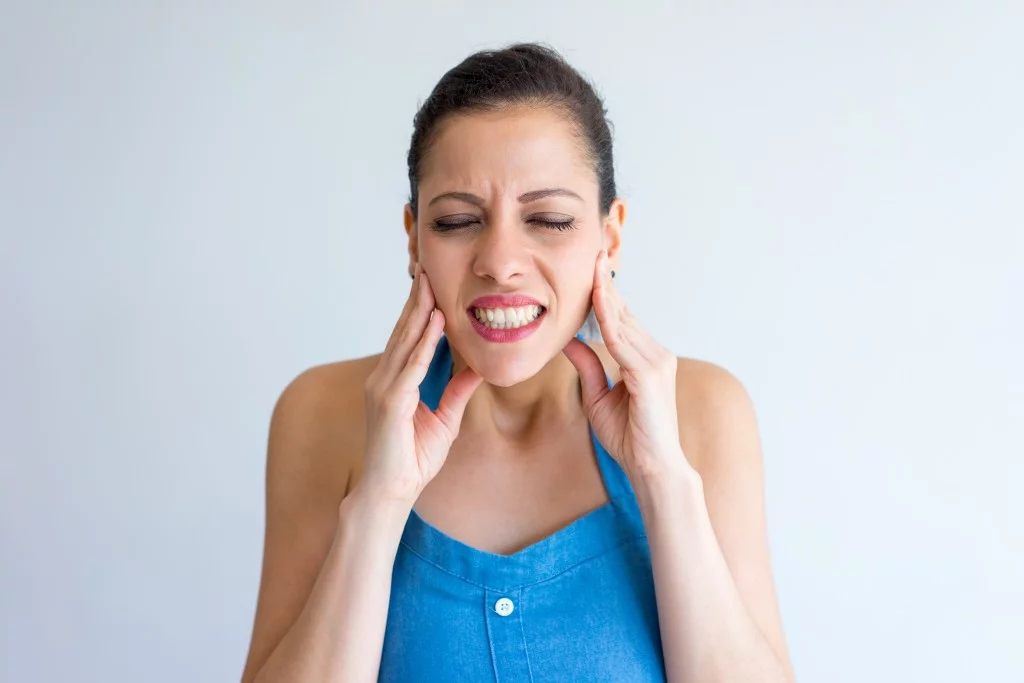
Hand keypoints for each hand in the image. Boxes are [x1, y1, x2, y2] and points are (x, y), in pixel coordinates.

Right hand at [359, 264, 483, 505]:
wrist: (391, 493)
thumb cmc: (412, 461)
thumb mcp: (445, 420)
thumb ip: (457, 392)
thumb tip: (477, 370)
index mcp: (394, 381)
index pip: (408, 337)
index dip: (421, 310)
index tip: (433, 284)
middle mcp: (384, 379)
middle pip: (403, 331)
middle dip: (417, 300)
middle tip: (428, 268)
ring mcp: (384, 389)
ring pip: (405, 341)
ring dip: (419, 312)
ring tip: (430, 284)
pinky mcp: (391, 403)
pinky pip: (410, 367)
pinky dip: (423, 344)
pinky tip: (435, 324)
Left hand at [562, 251, 693, 482]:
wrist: (651, 468)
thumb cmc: (630, 437)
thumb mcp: (597, 397)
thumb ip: (587, 366)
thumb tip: (567, 339)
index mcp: (645, 358)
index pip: (621, 319)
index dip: (605, 293)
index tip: (590, 268)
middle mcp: (656, 354)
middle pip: (624, 312)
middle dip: (606, 282)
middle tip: (592, 250)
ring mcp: (657, 361)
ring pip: (623, 320)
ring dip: (606, 291)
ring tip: (592, 263)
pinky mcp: (651, 372)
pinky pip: (623, 339)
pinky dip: (609, 317)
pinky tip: (597, 297)